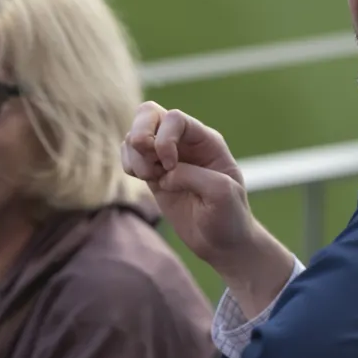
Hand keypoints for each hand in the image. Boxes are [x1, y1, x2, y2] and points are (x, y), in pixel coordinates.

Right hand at [121, 103, 293, 307]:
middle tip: (147, 165)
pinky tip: (143, 179)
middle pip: (149, 114)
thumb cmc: (230, 216)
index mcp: (206, 140)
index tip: (171, 167)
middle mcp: (185, 143)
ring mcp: (166, 157)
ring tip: (149, 178)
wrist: (223, 243)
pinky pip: (129, 155)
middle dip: (139, 134)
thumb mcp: (221, 194)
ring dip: (134, 156)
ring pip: (135, 135)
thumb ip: (193, 176)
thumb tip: (164, 173)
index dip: (165, 138)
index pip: (175, 119)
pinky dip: (128, 163)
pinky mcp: (153, 174)